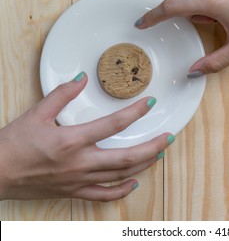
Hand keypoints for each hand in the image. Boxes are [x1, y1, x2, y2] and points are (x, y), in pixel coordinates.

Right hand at [0, 72, 173, 201]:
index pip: (113, 125)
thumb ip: (61, 94)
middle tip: (169, 137)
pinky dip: (121, 190)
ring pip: (120, 176)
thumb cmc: (13, 145)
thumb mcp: (35, 114)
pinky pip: (103, 195)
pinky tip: (134, 182)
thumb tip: (81, 78)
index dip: (135, 112)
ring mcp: (79, 180)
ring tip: (159, 154)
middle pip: (126, 157)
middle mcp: (80, 163)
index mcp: (71, 141)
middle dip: (152, 147)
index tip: (150, 103)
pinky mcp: (74, 191)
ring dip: (143, 165)